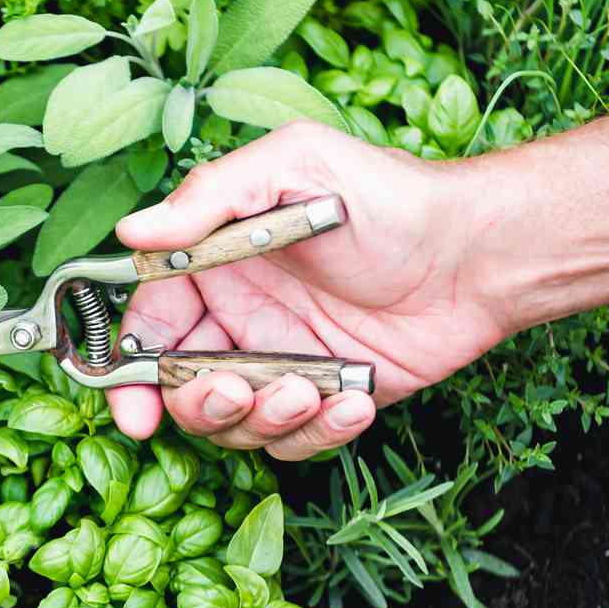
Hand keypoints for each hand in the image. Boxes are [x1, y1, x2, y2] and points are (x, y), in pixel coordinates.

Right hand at [107, 121, 510, 458]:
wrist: (478, 254)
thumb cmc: (389, 199)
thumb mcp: (296, 166)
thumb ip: (211, 197)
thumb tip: (131, 232)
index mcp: (216, 265)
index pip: (149, 327)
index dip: (130, 375)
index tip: (136, 411)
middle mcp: (238, 318)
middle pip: (180, 388)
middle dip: (200, 405)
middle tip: (236, 391)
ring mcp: (280, 361)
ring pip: (234, 425)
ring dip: (262, 420)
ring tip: (305, 391)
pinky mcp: (324, 398)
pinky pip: (296, 441)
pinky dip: (318, 434)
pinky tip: (353, 402)